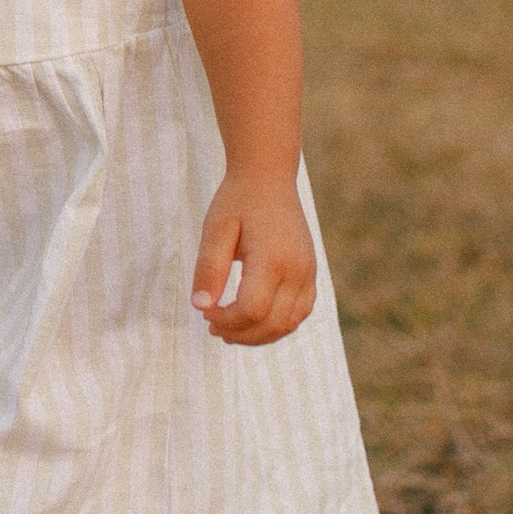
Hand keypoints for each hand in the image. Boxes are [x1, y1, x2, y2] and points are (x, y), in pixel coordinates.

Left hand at [190, 169, 316, 345]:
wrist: (269, 178)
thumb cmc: (238, 201)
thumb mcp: (215, 230)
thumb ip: (209, 269)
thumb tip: (201, 307)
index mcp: (273, 258)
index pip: (252, 310)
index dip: (226, 321)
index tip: (206, 314)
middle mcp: (297, 269)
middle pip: (272, 323)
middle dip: (240, 334)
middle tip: (212, 328)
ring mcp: (309, 273)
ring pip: (289, 324)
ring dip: (258, 335)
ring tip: (230, 330)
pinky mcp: (311, 273)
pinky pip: (299, 313)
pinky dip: (277, 325)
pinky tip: (253, 320)